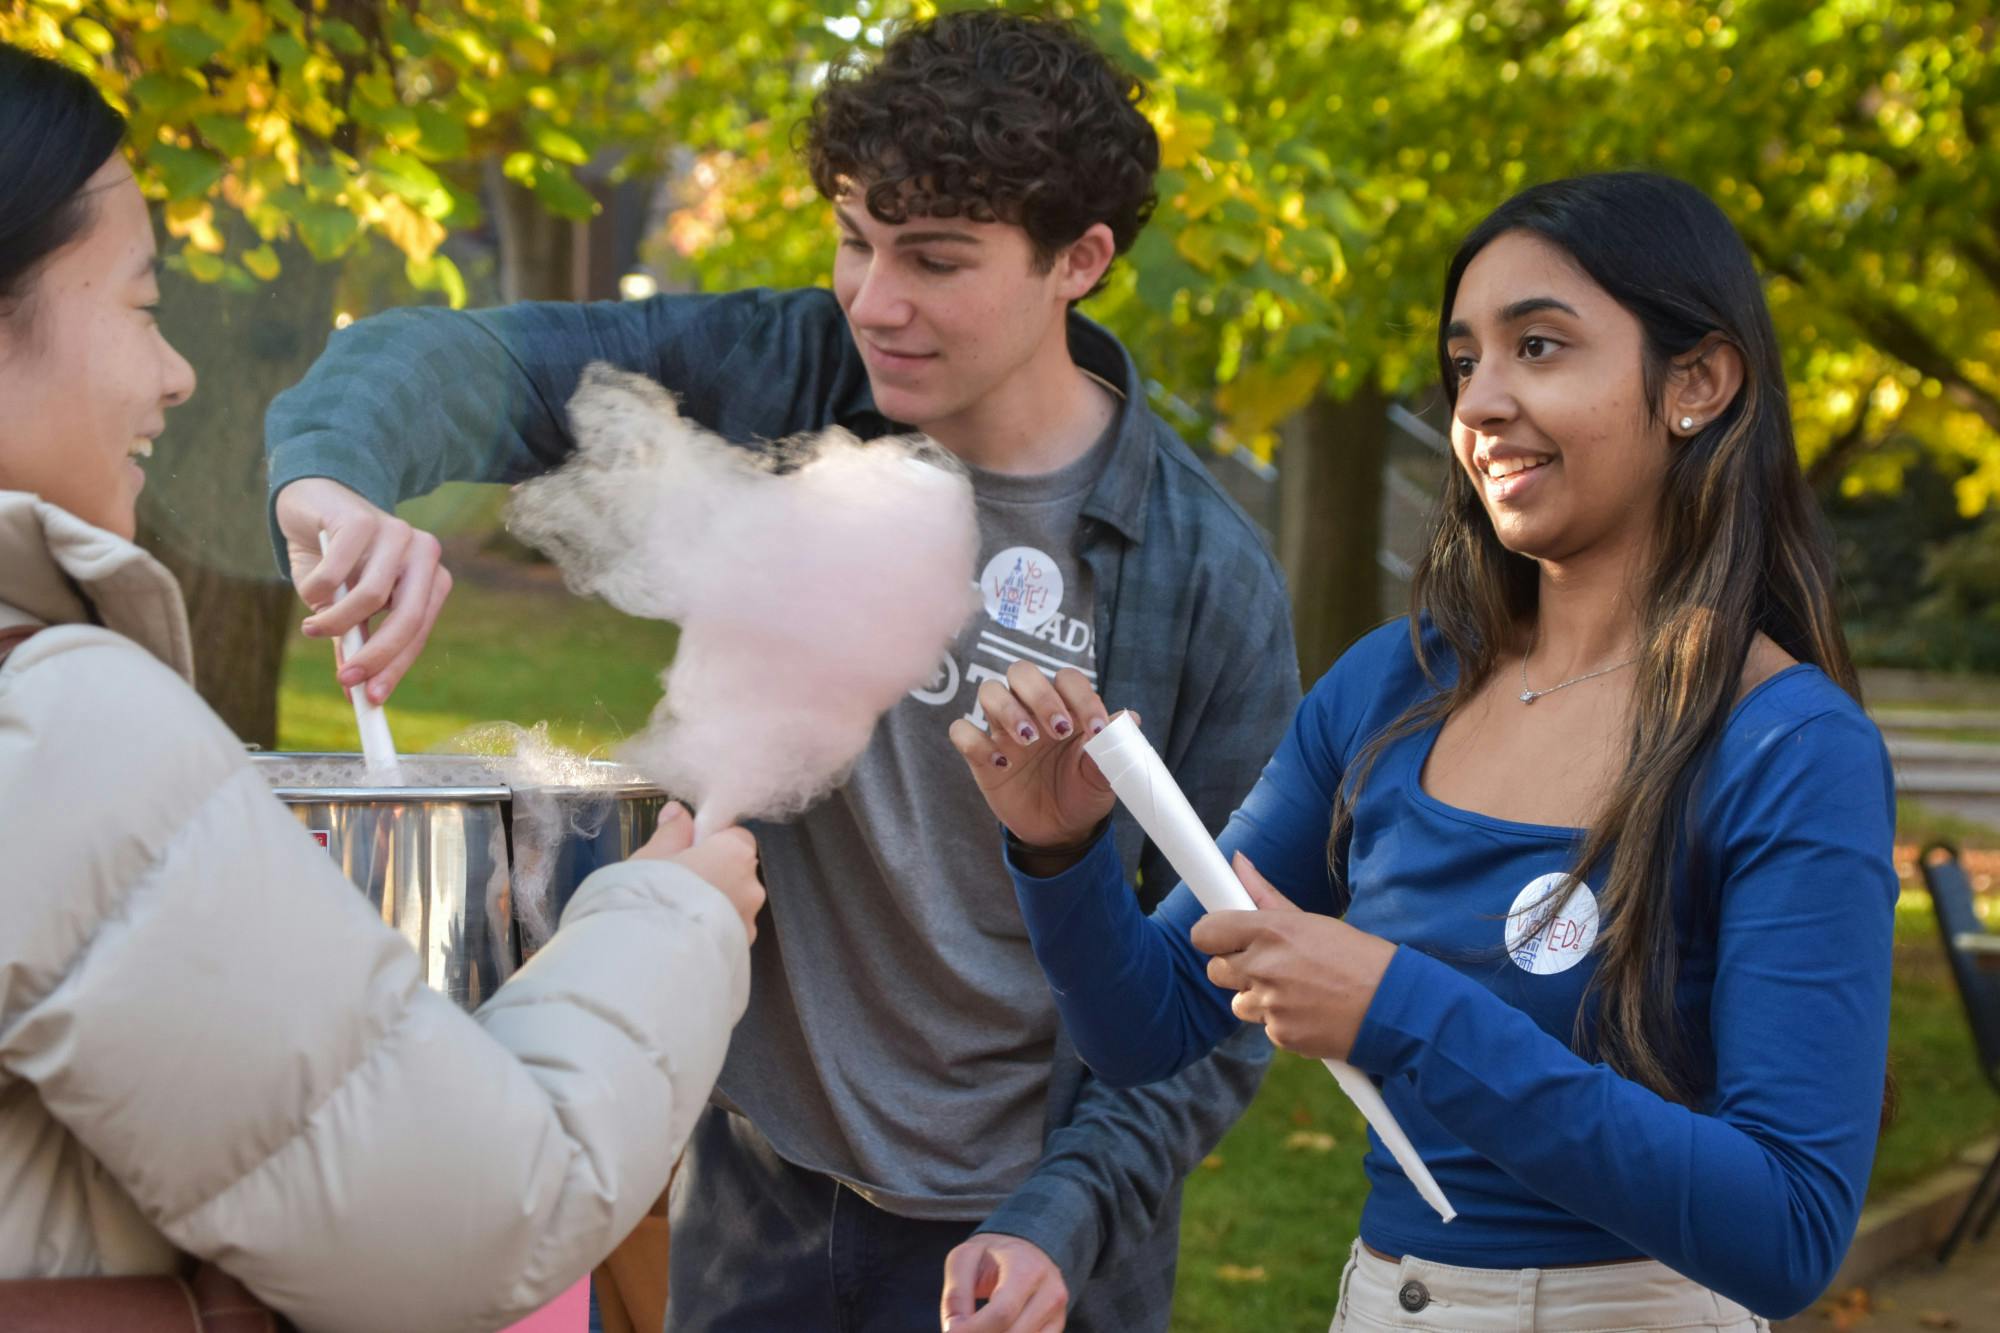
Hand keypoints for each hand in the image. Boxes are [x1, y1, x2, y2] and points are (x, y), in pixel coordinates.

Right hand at [275, 477, 451, 703]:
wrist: (312, 500)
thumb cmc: (334, 559)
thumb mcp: (345, 606)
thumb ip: (355, 640)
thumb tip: (354, 692)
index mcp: (429, 578)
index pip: (419, 631)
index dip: (395, 667)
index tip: (371, 700)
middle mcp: (423, 553)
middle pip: (409, 618)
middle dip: (377, 656)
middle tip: (345, 680)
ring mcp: (397, 532)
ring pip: (371, 598)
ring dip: (335, 623)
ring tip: (312, 629)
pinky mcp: (362, 519)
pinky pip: (336, 574)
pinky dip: (316, 591)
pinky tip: (309, 587)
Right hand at [636, 803, 764, 943]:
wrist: (653, 958)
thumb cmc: (651, 896)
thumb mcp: (652, 856)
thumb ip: (672, 832)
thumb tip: (678, 812)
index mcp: (735, 854)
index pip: (736, 836)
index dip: (711, 842)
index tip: (685, 852)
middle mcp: (752, 886)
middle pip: (737, 871)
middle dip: (713, 874)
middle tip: (675, 884)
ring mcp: (749, 922)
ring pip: (733, 903)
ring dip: (714, 904)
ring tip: (676, 916)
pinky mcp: (741, 950)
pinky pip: (727, 931)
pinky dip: (711, 930)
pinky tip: (684, 936)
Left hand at [939, 1233, 1066, 1332]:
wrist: (1025, 1250)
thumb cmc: (991, 1255)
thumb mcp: (965, 1259)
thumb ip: (956, 1294)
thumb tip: (954, 1330)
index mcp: (1027, 1268)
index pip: (1002, 1312)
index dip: (973, 1329)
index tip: (950, 1331)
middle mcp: (1050, 1292)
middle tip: (958, 1331)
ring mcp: (1058, 1313)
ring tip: (977, 1328)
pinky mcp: (1056, 1327)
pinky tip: (994, 1331)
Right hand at [947, 662, 1121, 850]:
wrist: (1061, 832)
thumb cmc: (1083, 793)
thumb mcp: (1103, 776)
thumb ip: (1113, 747)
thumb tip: (1132, 719)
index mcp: (1065, 708)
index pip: (1067, 679)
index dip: (1082, 697)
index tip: (1097, 729)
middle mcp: (1031, 711)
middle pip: (1021, 672)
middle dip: (1040, 694)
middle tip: (1058, 730)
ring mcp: (1003, 731)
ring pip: (989, 691)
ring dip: (1008, 709)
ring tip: (1028, 741)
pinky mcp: (980, 756)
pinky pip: (962, 732)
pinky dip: (976, 742)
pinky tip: (1001, 765)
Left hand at [1189, 853, 1396, 1060]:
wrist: (1395, 1007)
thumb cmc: (1358, 958)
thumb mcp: (1313, 921)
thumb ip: (1266, 895)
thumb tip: (1237, 863)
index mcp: (1271, 931)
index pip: (1205, 933)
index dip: (1213, 936)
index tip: (1224, 938)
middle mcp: (1265, 966)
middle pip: (1216, 969)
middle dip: (1236, 967)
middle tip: (1269, 964)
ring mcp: (1271, 1005)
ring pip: (1238, 1002)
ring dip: (1258, 997)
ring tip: (1298, 990)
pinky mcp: (1281, 1035)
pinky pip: (1266, 1027)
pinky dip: (1282, 1021)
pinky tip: (1311, 1011)